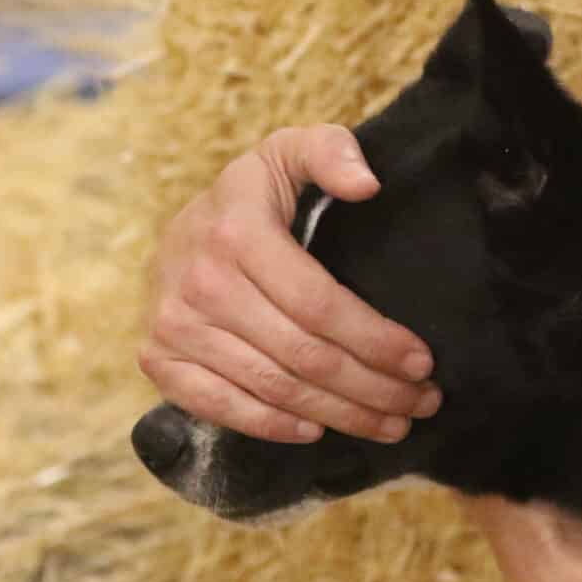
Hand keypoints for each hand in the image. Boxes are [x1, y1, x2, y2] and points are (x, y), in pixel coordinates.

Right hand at [140, 124, 442, 444]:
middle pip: (304, 355)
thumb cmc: (251, 198)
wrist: (177, 230)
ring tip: (390, 424)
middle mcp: (202, 282)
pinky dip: (273, 426)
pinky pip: (222, 407)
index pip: (320, 303)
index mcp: (238, 231)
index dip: (376, 339)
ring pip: (274, 388)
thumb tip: (368, 184)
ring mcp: (175, 326)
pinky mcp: (159, 359)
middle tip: (421, 403)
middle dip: (373, 388)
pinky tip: (316, 430)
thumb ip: (331, 151)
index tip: (423, 361)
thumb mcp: (288, 152)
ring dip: (340, 415)